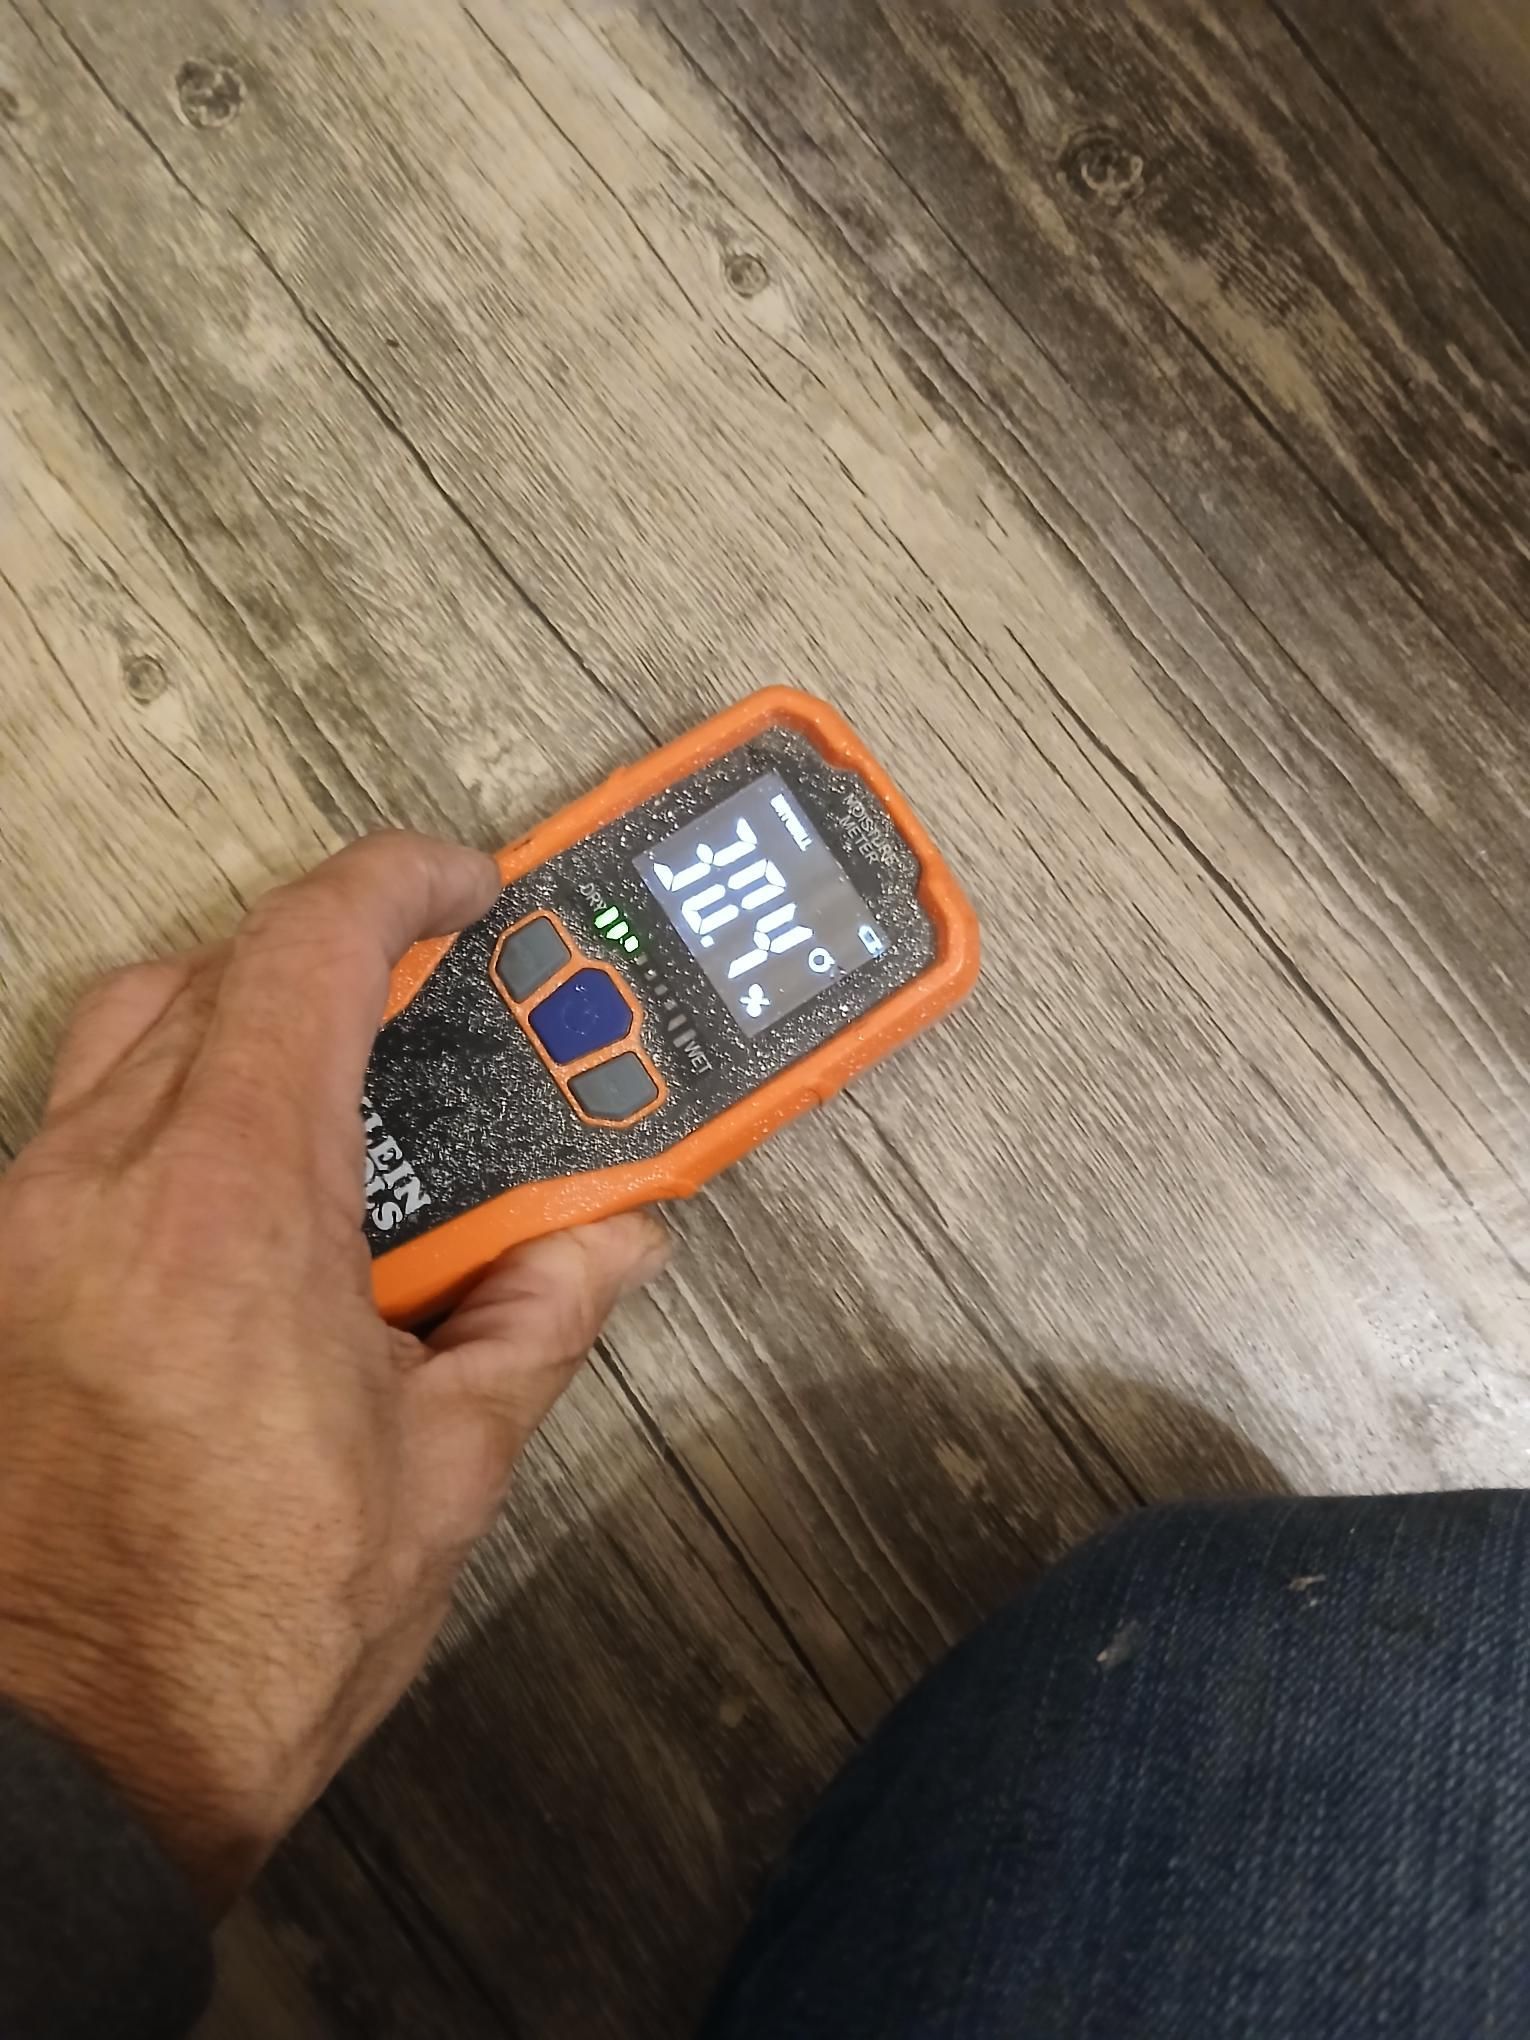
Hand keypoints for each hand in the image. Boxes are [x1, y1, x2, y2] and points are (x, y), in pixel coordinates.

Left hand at [0, 833, 668, 1912]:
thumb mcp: (440, 1475)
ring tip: (336, 1107)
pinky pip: (78, 1133)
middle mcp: (102, 1184)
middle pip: (212, 970)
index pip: (310, 949)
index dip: (400, 883)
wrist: (55, 1770)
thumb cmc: (238, 1637)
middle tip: (423, 1003)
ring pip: (125, 1039)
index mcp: (231, 1202)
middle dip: (327, 953)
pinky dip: (169, 1120)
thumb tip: (611, 1237)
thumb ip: (534, 1321)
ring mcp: (24, 1229)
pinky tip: (241, 1220)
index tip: (466, 886)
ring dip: (235, 1028)